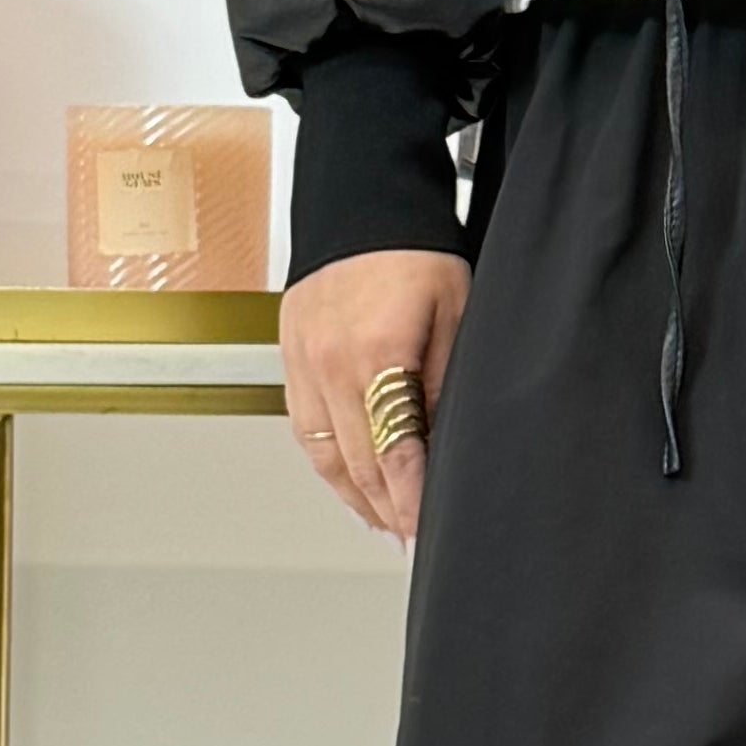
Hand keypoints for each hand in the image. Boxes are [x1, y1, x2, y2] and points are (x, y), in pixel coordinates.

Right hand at [280, 247, 471, 539]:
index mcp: (375, 353)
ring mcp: (303, 364)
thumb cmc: (414, 253)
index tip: (427, 533)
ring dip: (357, 496)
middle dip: (387, 510)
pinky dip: (330, 465)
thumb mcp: (455, 313)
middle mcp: (329, 365)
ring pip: (326, 455)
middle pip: (358, 463)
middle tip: (413, 541)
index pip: (395, 451)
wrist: (360, 204)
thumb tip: (444, 443)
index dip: (412, 500)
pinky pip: (307, 431)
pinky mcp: (290, 359)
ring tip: (387, 523)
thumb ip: (446, 380)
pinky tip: (352, 482)